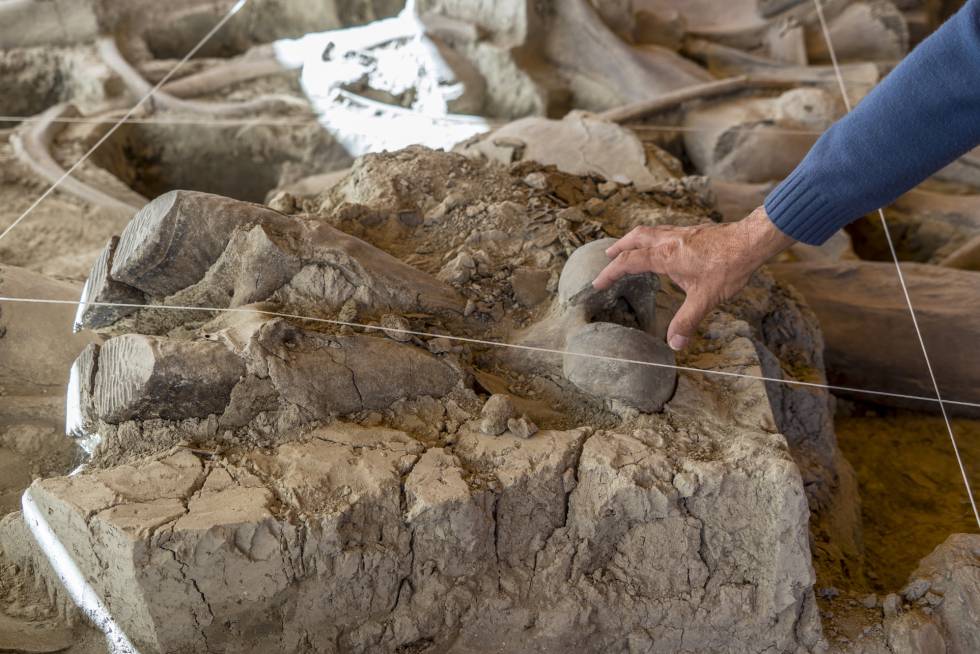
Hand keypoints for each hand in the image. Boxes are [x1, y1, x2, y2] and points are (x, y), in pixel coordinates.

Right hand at [592, 206, 794, 350]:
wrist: (751, 241)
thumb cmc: (728, 267)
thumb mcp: (706, 299)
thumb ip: (687, 321)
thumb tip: (674, 344)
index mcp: (665, 256)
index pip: (629, 262)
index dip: (611, 272)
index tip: (598, 281)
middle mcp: (669, 240)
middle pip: (635, 238)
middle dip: (619, 247)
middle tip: (607, 255)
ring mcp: (681, 233)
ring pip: (650, 232)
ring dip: (634, 240)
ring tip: (629, 247)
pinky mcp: (694, 232)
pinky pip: (664, 231)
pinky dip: (653, 238)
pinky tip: (664, 247)